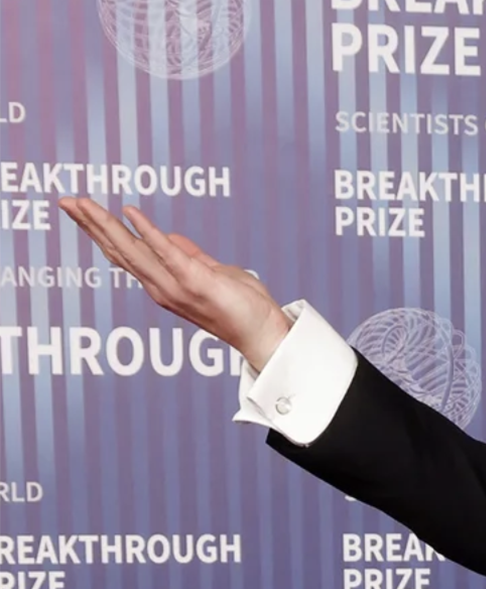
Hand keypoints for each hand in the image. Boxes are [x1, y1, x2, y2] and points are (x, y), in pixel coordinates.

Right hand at [58, 197, 292, 370]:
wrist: (261, 332)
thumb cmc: (240, 305)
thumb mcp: (211, 272)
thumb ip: (188, 255)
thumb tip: (169, 237)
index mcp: (162, 283)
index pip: (124, 254)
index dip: (100, 232)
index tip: (80, 210)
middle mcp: (160, 286)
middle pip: (117, 250)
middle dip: (90, 225)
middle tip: (66, 201)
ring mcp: (174, 285)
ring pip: (131, 251)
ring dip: (105, 225)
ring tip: (83, 204)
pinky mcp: (194, 281)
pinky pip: (167, 253)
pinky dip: (147, 232)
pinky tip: (129, 212)